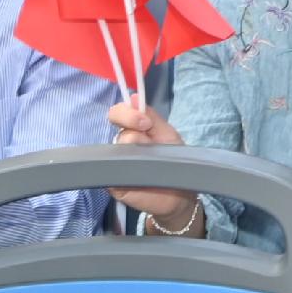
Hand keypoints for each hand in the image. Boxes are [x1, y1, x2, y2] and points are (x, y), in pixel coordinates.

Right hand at [102, 95, 201, 225]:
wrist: (180, 195)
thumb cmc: (174, 162)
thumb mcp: (167, 135)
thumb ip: (152, 117)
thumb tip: (133, 97)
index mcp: (134, 130)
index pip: (118, 114)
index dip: (127, 114)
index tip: (144, 122)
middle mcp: (122, 146)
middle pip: (119, 132)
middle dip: (135, 133)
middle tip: (148, 139)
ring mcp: (117, 165)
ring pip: (117, 151)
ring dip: (134, 153)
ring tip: (151, 162)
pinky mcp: (114, 185)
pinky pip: (111, 174)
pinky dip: (122, 172)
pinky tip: (136, 175)